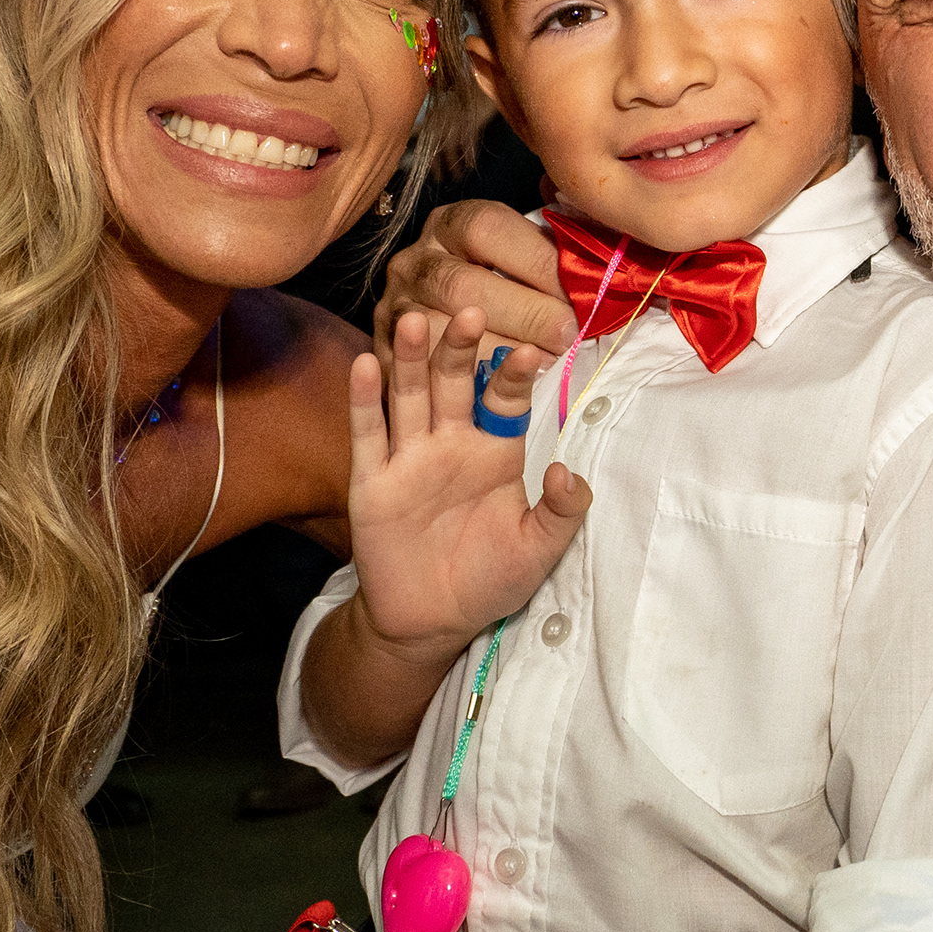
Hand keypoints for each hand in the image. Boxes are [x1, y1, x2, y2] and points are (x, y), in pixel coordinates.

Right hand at [346, 305, 589, 658]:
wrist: (430, 622)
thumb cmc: (488, 580)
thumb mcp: (538, 550)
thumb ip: (561, 513)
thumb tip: (567, 472)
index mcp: (495, 453)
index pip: (504, 402)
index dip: (514, 377)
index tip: (528, 351)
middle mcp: (451, 444)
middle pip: (455, 384)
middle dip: (461, 349)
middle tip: (469, 309)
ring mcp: (409, 459)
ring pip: (410, 397)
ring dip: (411, 358)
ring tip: (413, 318)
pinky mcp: (372, 481)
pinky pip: (368, 434)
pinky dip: (364, 399)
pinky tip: (365, 363)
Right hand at [377, 198, 574, 367]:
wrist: (440, 332)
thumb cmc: (501, 291)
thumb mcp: (522, 258)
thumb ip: (552, 253)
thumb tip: (597, 261)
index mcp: (450, 225)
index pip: (487, 228)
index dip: (535, 258)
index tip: (578, 289)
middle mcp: (414, 261)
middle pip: (462, 285)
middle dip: (523, 312)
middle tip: (565, 334)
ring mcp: (394, 308)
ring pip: (438, 332)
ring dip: (495, 351)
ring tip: (541, 362)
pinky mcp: (384, 354)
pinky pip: (421, 373)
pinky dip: (465, 381)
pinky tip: (502, 386)